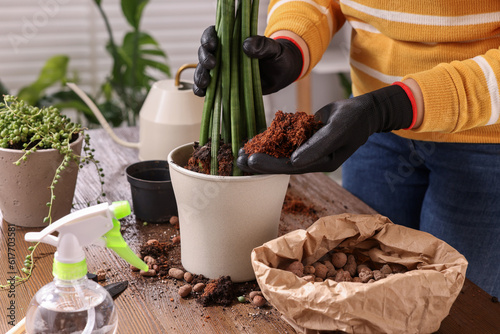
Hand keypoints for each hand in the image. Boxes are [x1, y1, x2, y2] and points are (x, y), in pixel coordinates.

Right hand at [193, 27, 302, 95]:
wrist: (281, 74)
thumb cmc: (276, 57)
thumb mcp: (273, 49)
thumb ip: (262, 44)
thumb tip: (246, 45)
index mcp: (231, 39)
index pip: (212, 34)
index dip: (208, 38)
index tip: (213, 45)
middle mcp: (222, 54)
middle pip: (204, 52)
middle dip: (204, 58)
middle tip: (212, 65)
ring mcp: (221, 70)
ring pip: (203, 70)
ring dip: (200, 76)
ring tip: (205, 83)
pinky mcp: (223, 86)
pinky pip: (207, 88)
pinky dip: (201, 90)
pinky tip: (202, 93)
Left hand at [237, 84, 414, 173]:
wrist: (363, 111)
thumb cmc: (354, 119)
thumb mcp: (338, 130)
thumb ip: (317, 146)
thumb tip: (294, 162)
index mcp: (321, 163)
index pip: (291, 167)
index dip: (270, 165)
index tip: (250, 161)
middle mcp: (312, 159)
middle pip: (281, 163)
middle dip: (259, 162)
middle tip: (237, 160)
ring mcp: (307, 148)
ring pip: (279, 153)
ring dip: (260, 152)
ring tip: (239, 152)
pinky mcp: (304, 137)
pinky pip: (283, 140)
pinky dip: (268, 140)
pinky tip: (252, 139)